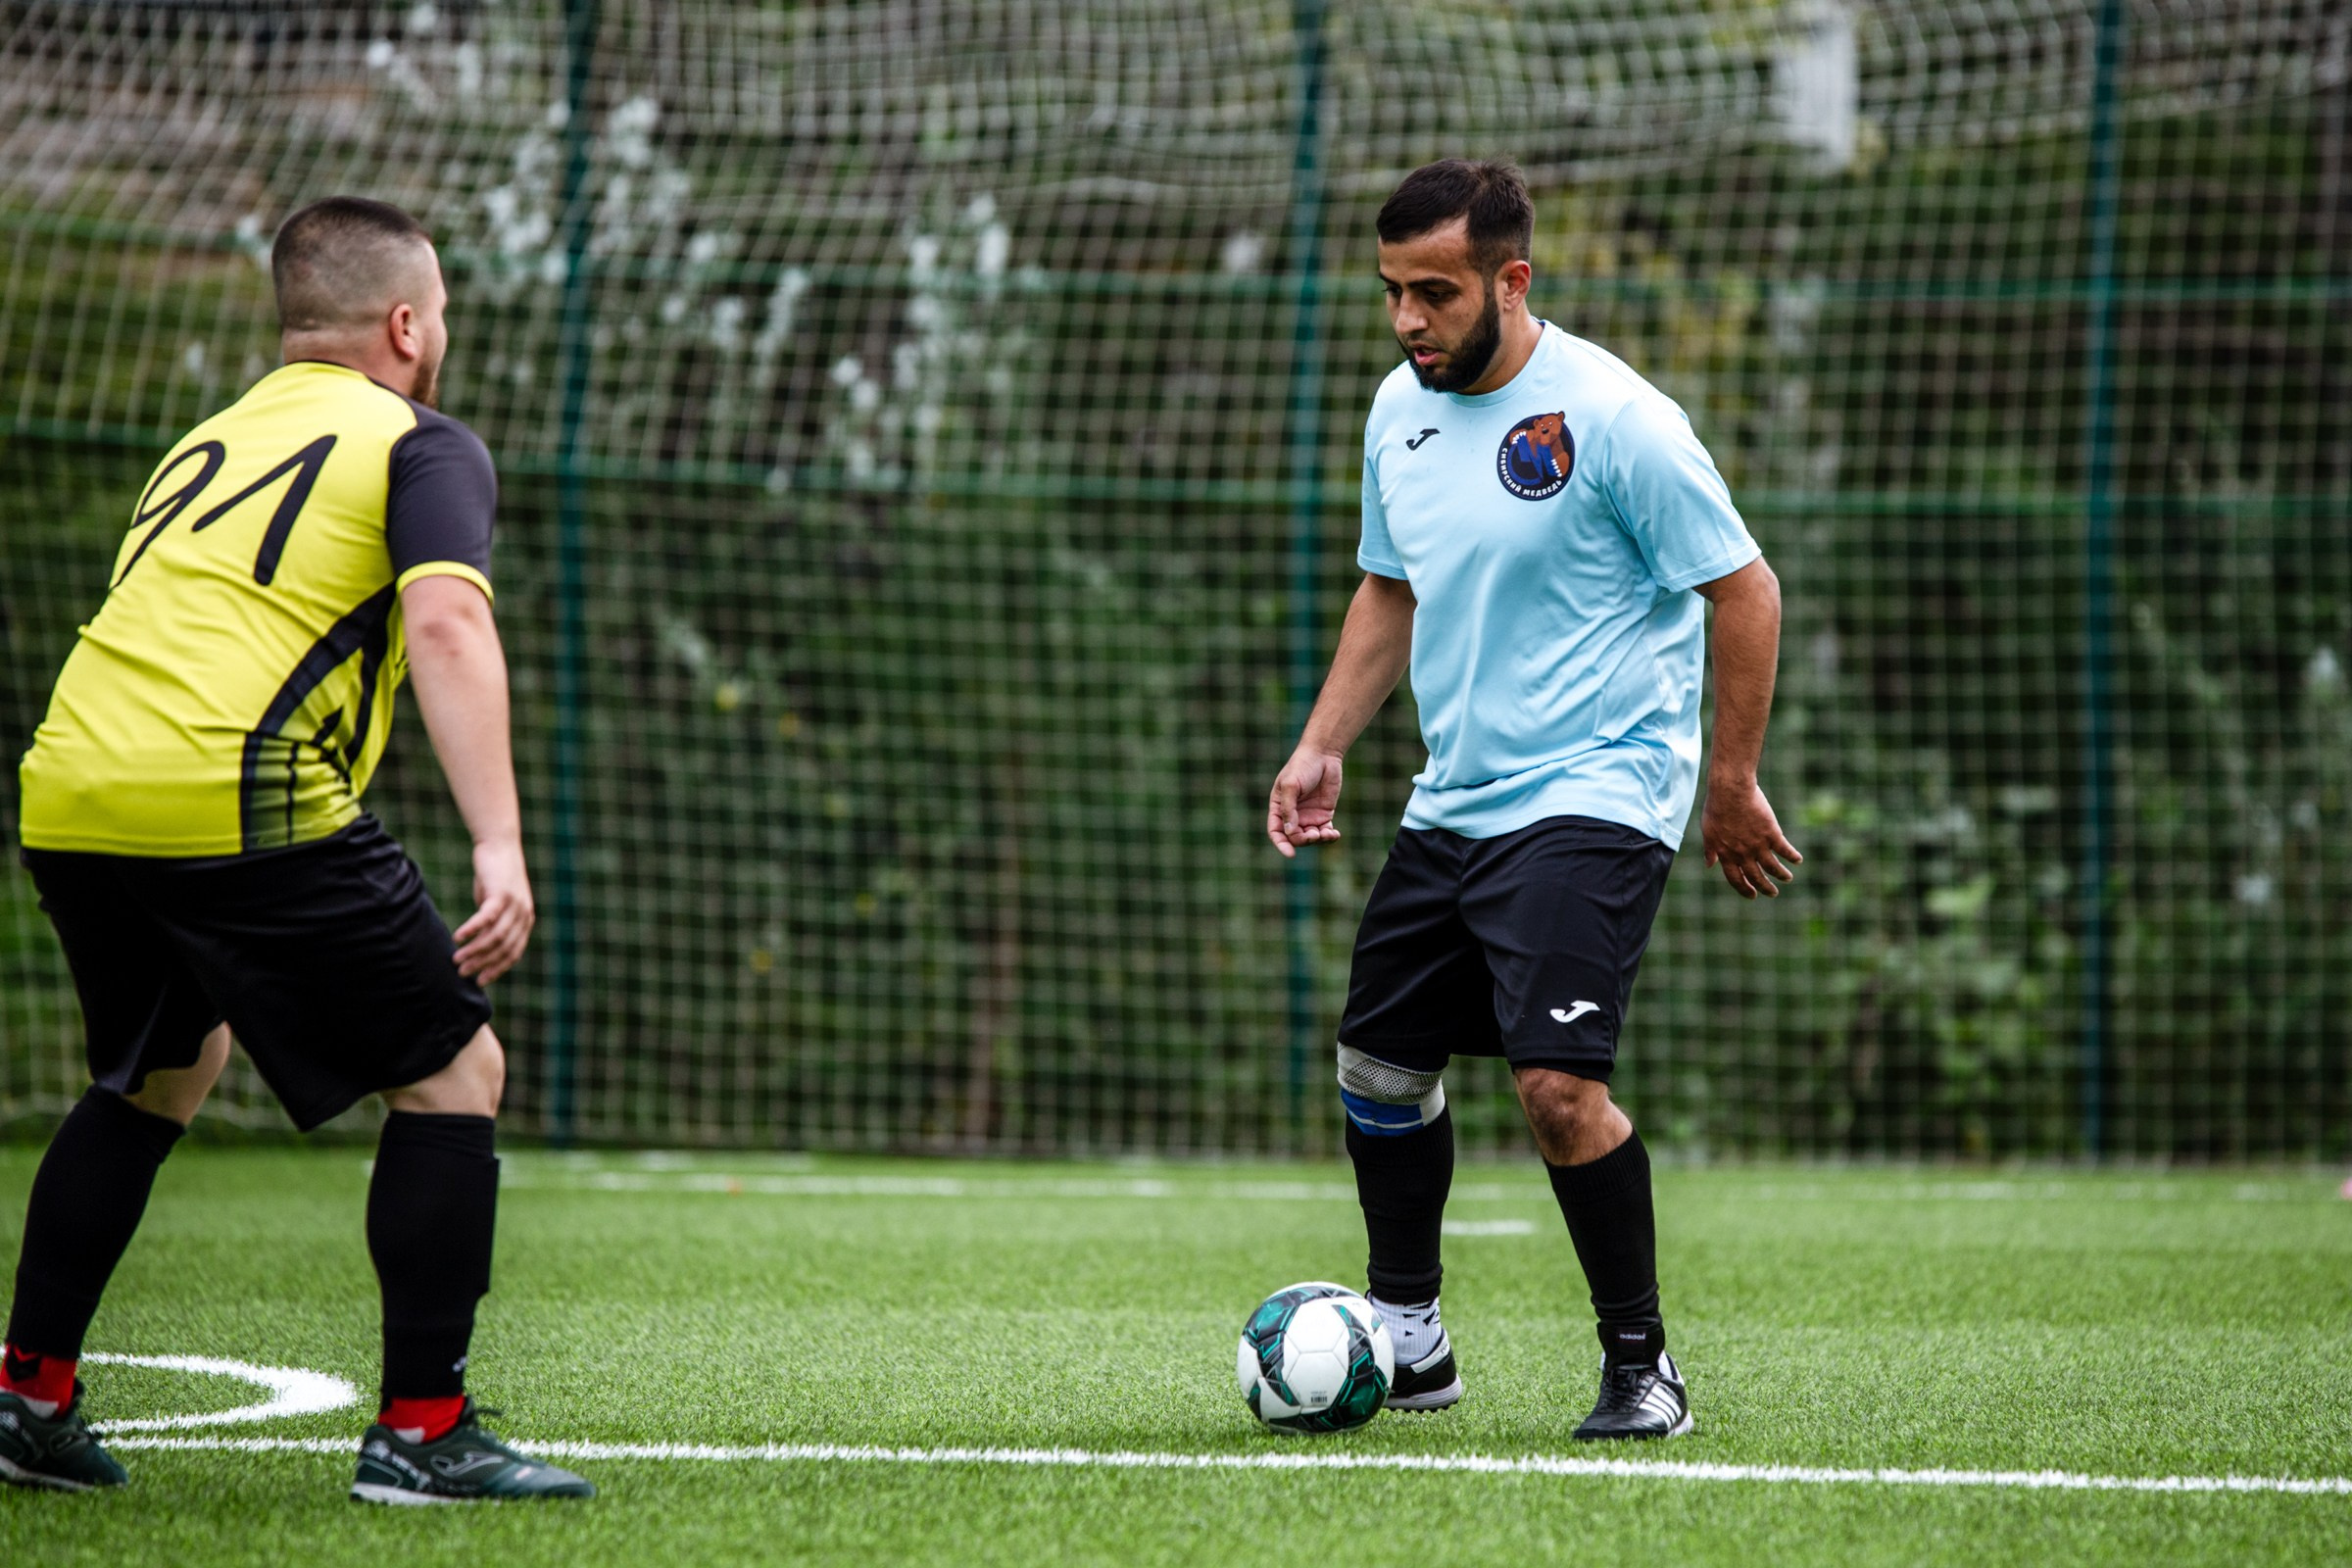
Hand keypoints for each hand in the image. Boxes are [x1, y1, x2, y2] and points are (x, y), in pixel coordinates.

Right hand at [453, 836, 534, 981]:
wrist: (500, 845)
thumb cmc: (495, 876)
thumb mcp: (495, 903)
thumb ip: (491, 924)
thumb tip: (479, 943)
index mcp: (525, 921)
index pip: (513, 953)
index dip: (497, 969)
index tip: (480, 981)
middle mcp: (524, 915)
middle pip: (503, 948)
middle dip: (482, 964)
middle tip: (462, 973)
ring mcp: (515, 905)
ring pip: (494, 937)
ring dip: (474, 951)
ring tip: (456, 959)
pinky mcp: (501, 894)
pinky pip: (486, 918)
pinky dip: (471, 930)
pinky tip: (457, 938)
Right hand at [1267, 746, 1344, 857]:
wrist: (1323, 755)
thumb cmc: (1301, 766)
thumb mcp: (1291, 785)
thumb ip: (1288, 809)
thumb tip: (1289, 831)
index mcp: (1278, 807)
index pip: (1276, 831)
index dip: (1281, 844)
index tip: (1290, 854)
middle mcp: (1292, 815)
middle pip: (1294, 837)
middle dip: (1303, 840)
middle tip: (1313, 835)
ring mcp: (1308, 816)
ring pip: (1310, 837)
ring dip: (1317, 840)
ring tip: (1325, 834)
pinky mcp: (1324, 815)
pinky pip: (1325, 832)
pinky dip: (1329, 837)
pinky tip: (1334, 834)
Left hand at [1701, 777, 1801, 898]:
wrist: (1731, 790)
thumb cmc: (1717, 808)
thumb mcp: (1708, 832)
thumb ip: (1710, 850)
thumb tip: (1709, 865)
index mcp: (1726, 854)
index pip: (1735, 879)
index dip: (1744, 889)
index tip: (1753, 895)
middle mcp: (1743, 854)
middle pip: (1756, 877)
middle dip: (1766, 887)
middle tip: (1773, 893)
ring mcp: (1758, 845)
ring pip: (1773, 867)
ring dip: (1781, 875)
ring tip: (1788, 878)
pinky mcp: (1771, 834)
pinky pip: (1785, 850)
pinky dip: (1792, 856)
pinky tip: (1798, 860)